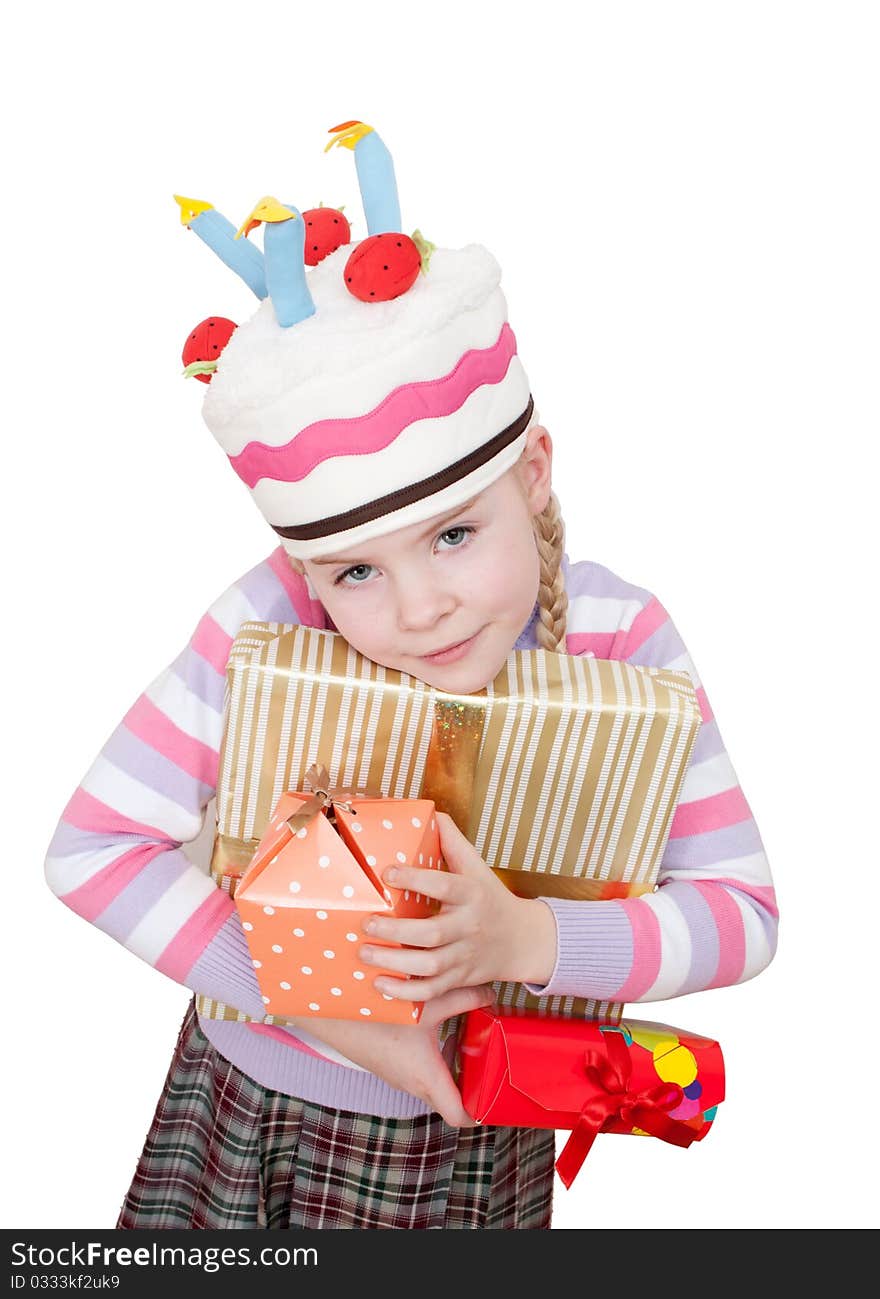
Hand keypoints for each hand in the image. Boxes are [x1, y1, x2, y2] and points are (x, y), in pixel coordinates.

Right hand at [288, 982, 494, 1125]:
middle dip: (472, 1084)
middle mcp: (413, 1085)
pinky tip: (439, 1028)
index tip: (495, 1096)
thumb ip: (466, 997)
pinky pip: (419, 1071)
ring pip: (434, 1083)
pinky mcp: (389, 1065)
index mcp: (427, 1079)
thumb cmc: (380, 1014)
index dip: (481, 1112)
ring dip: (451, 1067)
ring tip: (469, 1039)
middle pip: (450, 1099)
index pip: (460, 1116)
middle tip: (490, 1060)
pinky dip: (434, 1057)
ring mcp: (399, 1076)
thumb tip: (490, 992)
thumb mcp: (430, 1002)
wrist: (334, 1014)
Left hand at [358, 811, 556, 1000]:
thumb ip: (454, 842)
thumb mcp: (478, 867)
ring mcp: (465, 956)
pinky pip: (432, 991)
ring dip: (394, 962)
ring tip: (365, 952)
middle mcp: (469, 926)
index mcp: (472, 894)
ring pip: (429, 965)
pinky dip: (405, 992)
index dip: (416, 879)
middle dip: (395, 931)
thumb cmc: (491, 898)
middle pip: (431, 933)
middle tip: (366, 923)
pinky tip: (380, 984)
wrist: (522, 940)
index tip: (387, 872)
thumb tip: (433, 813)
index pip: (444, 885)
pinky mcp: (460, 979)